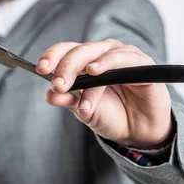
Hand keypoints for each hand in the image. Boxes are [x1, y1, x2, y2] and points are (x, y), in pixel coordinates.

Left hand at [36, 39, 173, 149]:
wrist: (139, 132)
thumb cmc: (112, 115)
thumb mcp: (84, 110)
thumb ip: (68, 100)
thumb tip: (48, 95)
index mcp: (85, 61)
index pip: (65, 51)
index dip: (52, 56)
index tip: (40, 69)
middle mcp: (102, 54)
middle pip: (79, 51)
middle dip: (65, 67)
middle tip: (57, 85)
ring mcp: (122, 55)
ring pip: (97, 54)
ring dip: (83, 71)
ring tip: (72, 86)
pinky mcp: (142, 62)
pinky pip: (123, 57)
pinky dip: (107, 63)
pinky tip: (95, 72)